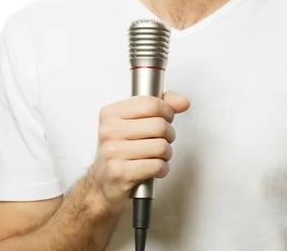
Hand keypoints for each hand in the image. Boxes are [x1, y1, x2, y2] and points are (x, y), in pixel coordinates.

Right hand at [89, 90, 190, 212]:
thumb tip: (183, 102)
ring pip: (161, 146)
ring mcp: (113, 152)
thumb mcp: (135, 120)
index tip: (166, 118)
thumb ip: (161, 105)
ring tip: (159, 155)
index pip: (151, 104)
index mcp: (111, 113)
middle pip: (159, 125)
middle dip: (169, 134)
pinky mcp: (120, 173)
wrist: (103, 182)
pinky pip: (157, 166)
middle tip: (163, 139)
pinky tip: (156, 168)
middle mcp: (109, 131)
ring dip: (167, 153)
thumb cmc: (122, 148)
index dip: (167, 111)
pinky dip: (163, 168)